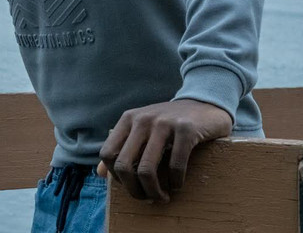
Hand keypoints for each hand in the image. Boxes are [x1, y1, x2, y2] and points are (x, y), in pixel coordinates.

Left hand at [97, 99, 231, 202]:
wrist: (204, 104)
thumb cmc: (169, 124)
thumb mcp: (141, 129)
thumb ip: (120, 147)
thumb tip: (99, 173)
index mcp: (128, 119)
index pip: (107, 154)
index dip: (116, 176)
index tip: (131, 184)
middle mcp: (142, 119)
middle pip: (124, 165)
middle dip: (134, 190)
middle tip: (147, 198)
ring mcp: (164, 123)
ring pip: (147, 170)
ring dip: (154, 192)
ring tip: (163, 197)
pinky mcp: (186, 129)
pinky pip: (174, 166)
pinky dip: (175, 183)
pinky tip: (178, 184)